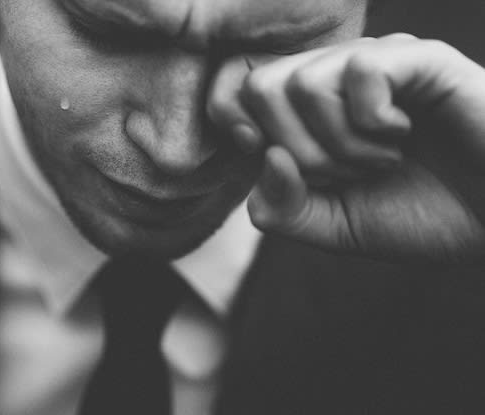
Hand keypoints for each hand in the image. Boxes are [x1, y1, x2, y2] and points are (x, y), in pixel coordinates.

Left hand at [207, 34, 484, 262]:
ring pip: (302, 83)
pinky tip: (402, 135)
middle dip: (295, 149)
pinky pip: (360, 71)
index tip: (275, 164)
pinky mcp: (418, 60)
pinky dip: (372, 122)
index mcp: (308, 114)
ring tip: (381, 161)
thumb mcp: (333, 227)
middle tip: (344, 174)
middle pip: (260, 87)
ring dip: (338, 144)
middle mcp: (335, 81)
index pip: (236, 92)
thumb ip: (283, 208)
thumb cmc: (419, 216)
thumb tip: (264, 155)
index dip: (236, 128)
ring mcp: (375, 66)